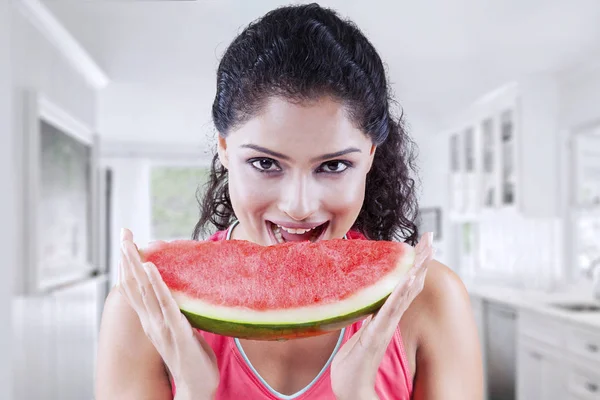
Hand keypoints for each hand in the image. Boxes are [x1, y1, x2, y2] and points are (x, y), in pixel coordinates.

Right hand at [118, 228, 218, 398]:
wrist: (197, 387)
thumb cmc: (191, 357)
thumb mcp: (179, 329)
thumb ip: (174, 311)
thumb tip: (179, 291)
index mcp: (151, 320)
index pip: (134, 288)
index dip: (128, 266)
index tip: (125, 242)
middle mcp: (151, 322)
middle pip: (134, 286)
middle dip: (128, 259)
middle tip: (123, 234)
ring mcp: (162, 327)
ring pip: (146, 293)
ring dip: (138, 268)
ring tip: (132, 246)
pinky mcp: (178, 332)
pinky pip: (166, 305)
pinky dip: (158, 286)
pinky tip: (153, 269)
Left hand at [330, 232, 433, 399]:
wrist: (350, 389)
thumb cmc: (353, 364)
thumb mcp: (362, 333)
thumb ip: (370, 318)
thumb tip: (374, 303)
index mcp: (385, 316)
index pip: (402, 286)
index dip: (414, 266)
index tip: (421, 245)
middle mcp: (389, 320)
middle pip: (409, 285)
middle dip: (420, 262)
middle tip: (430, 238)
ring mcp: (384, 327)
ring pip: (403, 295)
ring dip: (414, 273)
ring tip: (424, 253)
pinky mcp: (376, 335)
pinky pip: (389, 311)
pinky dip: (400, 295)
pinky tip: (408, 280)